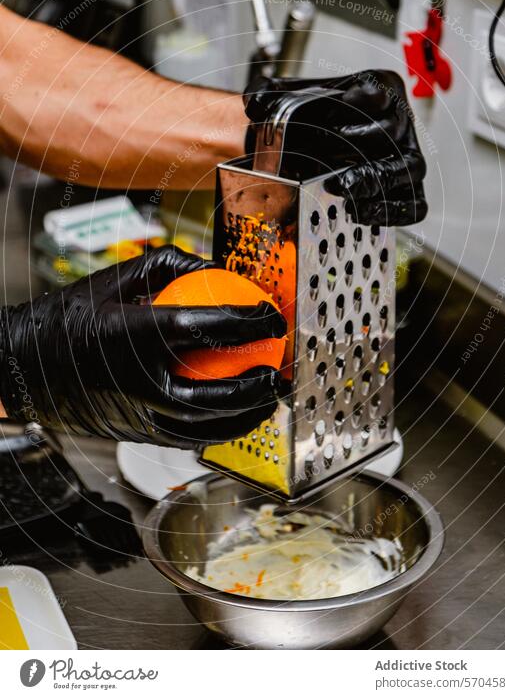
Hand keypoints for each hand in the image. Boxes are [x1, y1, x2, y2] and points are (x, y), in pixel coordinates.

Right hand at [0, 245, 285, 447]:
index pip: (206, 327)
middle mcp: (139, 382)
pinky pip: (188, 439)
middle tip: (280, 369)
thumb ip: (172, 264)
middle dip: (258, 385)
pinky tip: (235, 417)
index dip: (247, 321)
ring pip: (206, 427)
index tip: (270, 315)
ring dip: (247, 417)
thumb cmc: (72, 317)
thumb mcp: (120, 276)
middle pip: (216, 393)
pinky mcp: (137, 434)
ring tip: (269, 400)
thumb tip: (218, 267)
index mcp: (135, 335)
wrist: (24, 366)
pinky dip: (218, 430)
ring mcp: (138, 414)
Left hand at [244, 70, 427, 225]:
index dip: (356, 103)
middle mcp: (400, 120)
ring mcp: (407, 155)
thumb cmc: (314, 117)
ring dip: (373, 180)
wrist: (314, 141)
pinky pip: (414, 203)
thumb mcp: (293, 96)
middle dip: (355, 144)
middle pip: (391, 131)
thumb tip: (255, 103)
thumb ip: (270, 93)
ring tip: (342, 188)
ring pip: (408, 168)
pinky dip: (391, 211)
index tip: (333, 110)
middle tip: (326, 153)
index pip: (379, 92)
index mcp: (381, 87)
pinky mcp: (408, 187)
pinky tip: (359, 212)